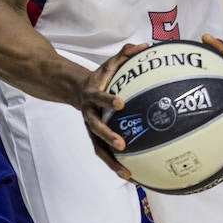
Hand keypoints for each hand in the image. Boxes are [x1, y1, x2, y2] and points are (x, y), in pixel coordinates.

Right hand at [71, 41, 149, 179]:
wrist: (77, 91)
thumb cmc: (100, 77)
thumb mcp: (110, 64)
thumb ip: (126, 53)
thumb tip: (146, 46)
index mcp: (92, 95)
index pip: (100, 97)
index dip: (108, 99)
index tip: (121, 102)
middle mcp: (89, 114)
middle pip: (96, 128)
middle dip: (108, 136)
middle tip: (123, 144)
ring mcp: (91, 129)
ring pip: (98, 148)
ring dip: (111, 162)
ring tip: (127, 174)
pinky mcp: (95, 139)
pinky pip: (105, 155)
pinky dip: (116, 166)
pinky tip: (132, 177)